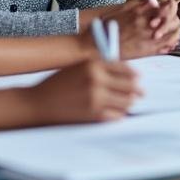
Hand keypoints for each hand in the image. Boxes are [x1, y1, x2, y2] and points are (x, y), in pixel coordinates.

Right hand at [26, 60, 140, 125]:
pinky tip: (119, 114)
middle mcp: (97, 79)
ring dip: (130, 102)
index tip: (138, 77)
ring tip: (130, 103)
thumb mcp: (77, 68)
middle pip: (130, 84)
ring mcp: (96, 97)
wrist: (38, 103)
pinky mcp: (93, 114)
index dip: (133, 74)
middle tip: (141, 93)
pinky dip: (120, 114)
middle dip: (137, 89)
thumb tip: (124, 73)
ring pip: (127, 101)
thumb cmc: (57, 84)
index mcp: (93, 64)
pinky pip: (117, 115)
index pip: (124, 68)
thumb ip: (99, 68)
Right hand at [93, 0, 179, 57]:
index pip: (167, 7)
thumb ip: (140, 4)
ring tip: (173, 33)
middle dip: (174, 20)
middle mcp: (147, 25)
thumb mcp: (123, 9)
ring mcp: (148, 38)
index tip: (169, 8)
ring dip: (175, 32)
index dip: (170, 7)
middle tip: (172, 21)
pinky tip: (169, 43)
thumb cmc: (108, 25)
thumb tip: (154, 1)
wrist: (98, 43)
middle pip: (172, 20)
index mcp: (142, 12)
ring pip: (172, 34)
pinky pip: (166, 46)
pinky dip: (170, 44)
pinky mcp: (147, 51)